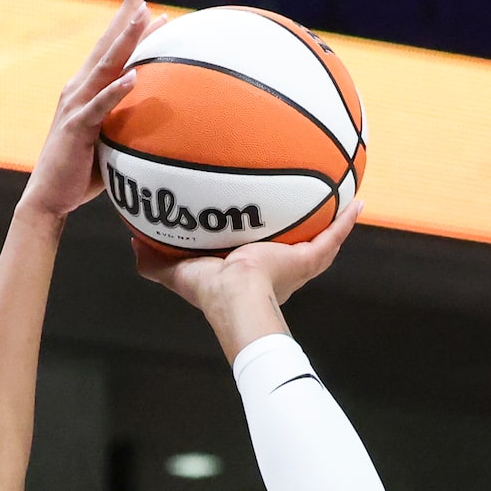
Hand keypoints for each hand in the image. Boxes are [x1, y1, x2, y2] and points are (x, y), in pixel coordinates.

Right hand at [21, 0, 165, 221]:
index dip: (125, 20)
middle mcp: (78, 88)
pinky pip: (99, 106)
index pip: (109, 48)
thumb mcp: (109, 141)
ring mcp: (76, 106)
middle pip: (106, 44)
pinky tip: (133, 76)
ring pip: (105, 66)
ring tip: (146, 15)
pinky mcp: (77, 128)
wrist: (48, 198)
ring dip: (125, 40)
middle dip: (125, 12)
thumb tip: (158, 122)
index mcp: (86, 89)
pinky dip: (116, 91)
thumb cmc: (80, 173)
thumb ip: (126, 123)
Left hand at [130, 196, 362, 312]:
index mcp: (246, 269)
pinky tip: (358, 201)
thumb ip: (153, 259)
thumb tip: (131, 240)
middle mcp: (274, 266)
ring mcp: (294, 264)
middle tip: (302, 198)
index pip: (251, 246)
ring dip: (329, 219)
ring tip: (342, 192)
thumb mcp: (176, 271)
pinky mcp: (307, 260)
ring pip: (317, 238)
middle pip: (289, 240)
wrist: (238, 298)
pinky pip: (332, 237)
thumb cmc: (209, 291)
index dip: (252, 232)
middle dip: (295, 222)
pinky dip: (346, 221)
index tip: (254, 214)